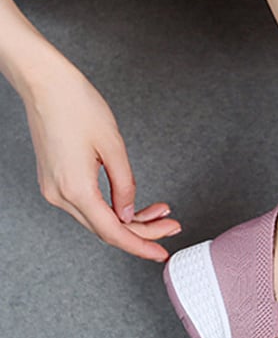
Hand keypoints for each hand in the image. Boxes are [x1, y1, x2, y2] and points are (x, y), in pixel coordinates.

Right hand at [18, 47, 179, 261]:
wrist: (45, 84)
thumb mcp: (113, 147)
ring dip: (130, 220)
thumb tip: (129, 214)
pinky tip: (134, 204)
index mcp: (76, 189)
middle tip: (172, 226)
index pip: (113, 232)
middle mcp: (60, 194)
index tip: (161, 253)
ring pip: (98, 219)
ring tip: (161, 211)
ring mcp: (54, 189)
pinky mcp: (56, 180)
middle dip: (143, 232)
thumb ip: (125, 185)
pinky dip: (113, 208)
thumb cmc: (77, 106)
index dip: (140, 246)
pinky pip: (88, 206)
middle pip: (106, 229)